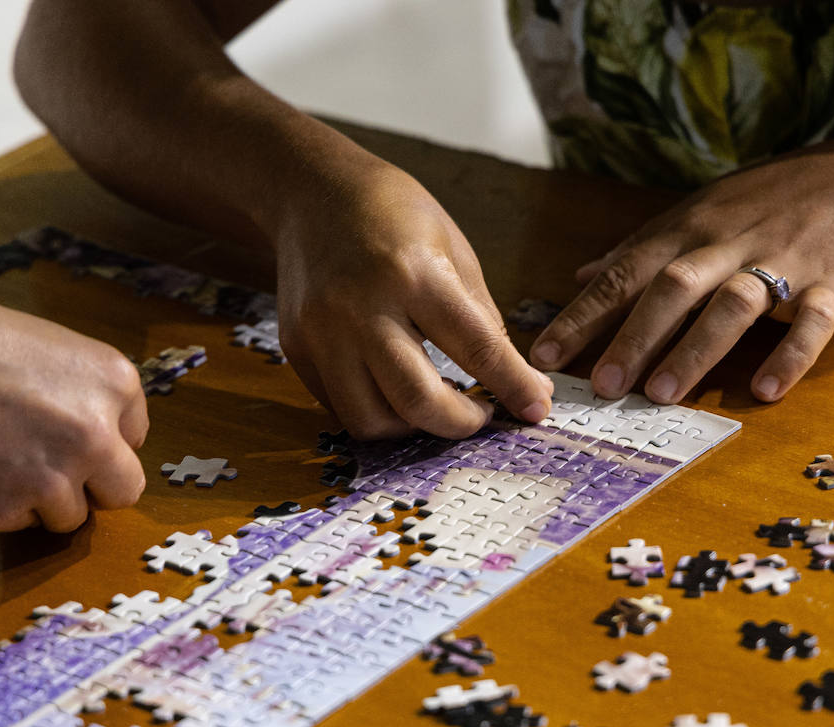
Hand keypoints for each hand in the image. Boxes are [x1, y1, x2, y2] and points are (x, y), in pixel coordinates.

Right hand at [272, 157, 551, 439]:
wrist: (311, 191)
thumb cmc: (392, 214)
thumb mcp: (453, 249)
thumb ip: (481, 318)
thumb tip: (518, 381)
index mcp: (414, 273)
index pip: (476, 348)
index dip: (512, 387)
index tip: (536, 410)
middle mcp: (361, 308)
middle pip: (415, 399)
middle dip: (459, 424)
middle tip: (480, 417)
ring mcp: (322, 332)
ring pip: (369, 419)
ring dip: (411, 427)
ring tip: (434, 405)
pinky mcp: (296, 348)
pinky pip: (339, 404)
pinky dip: (375, 410)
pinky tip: (394, 389)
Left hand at [529, 136, 833, 403]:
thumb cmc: (766, 201)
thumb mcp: (696, 212)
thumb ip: (638, 250)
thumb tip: (580, 276)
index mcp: (687, 232)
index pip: (624, 274)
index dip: (584, 314)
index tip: (545, 355)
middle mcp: (727, 245)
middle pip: (673, 289)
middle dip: (634, 336)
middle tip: (603, 385)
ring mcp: (781, 264)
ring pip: (733, 305)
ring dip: (696, 350)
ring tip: (661, 394)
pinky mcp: (832, 286)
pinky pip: (811, 324)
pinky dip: (790, 356)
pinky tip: (766, 390)